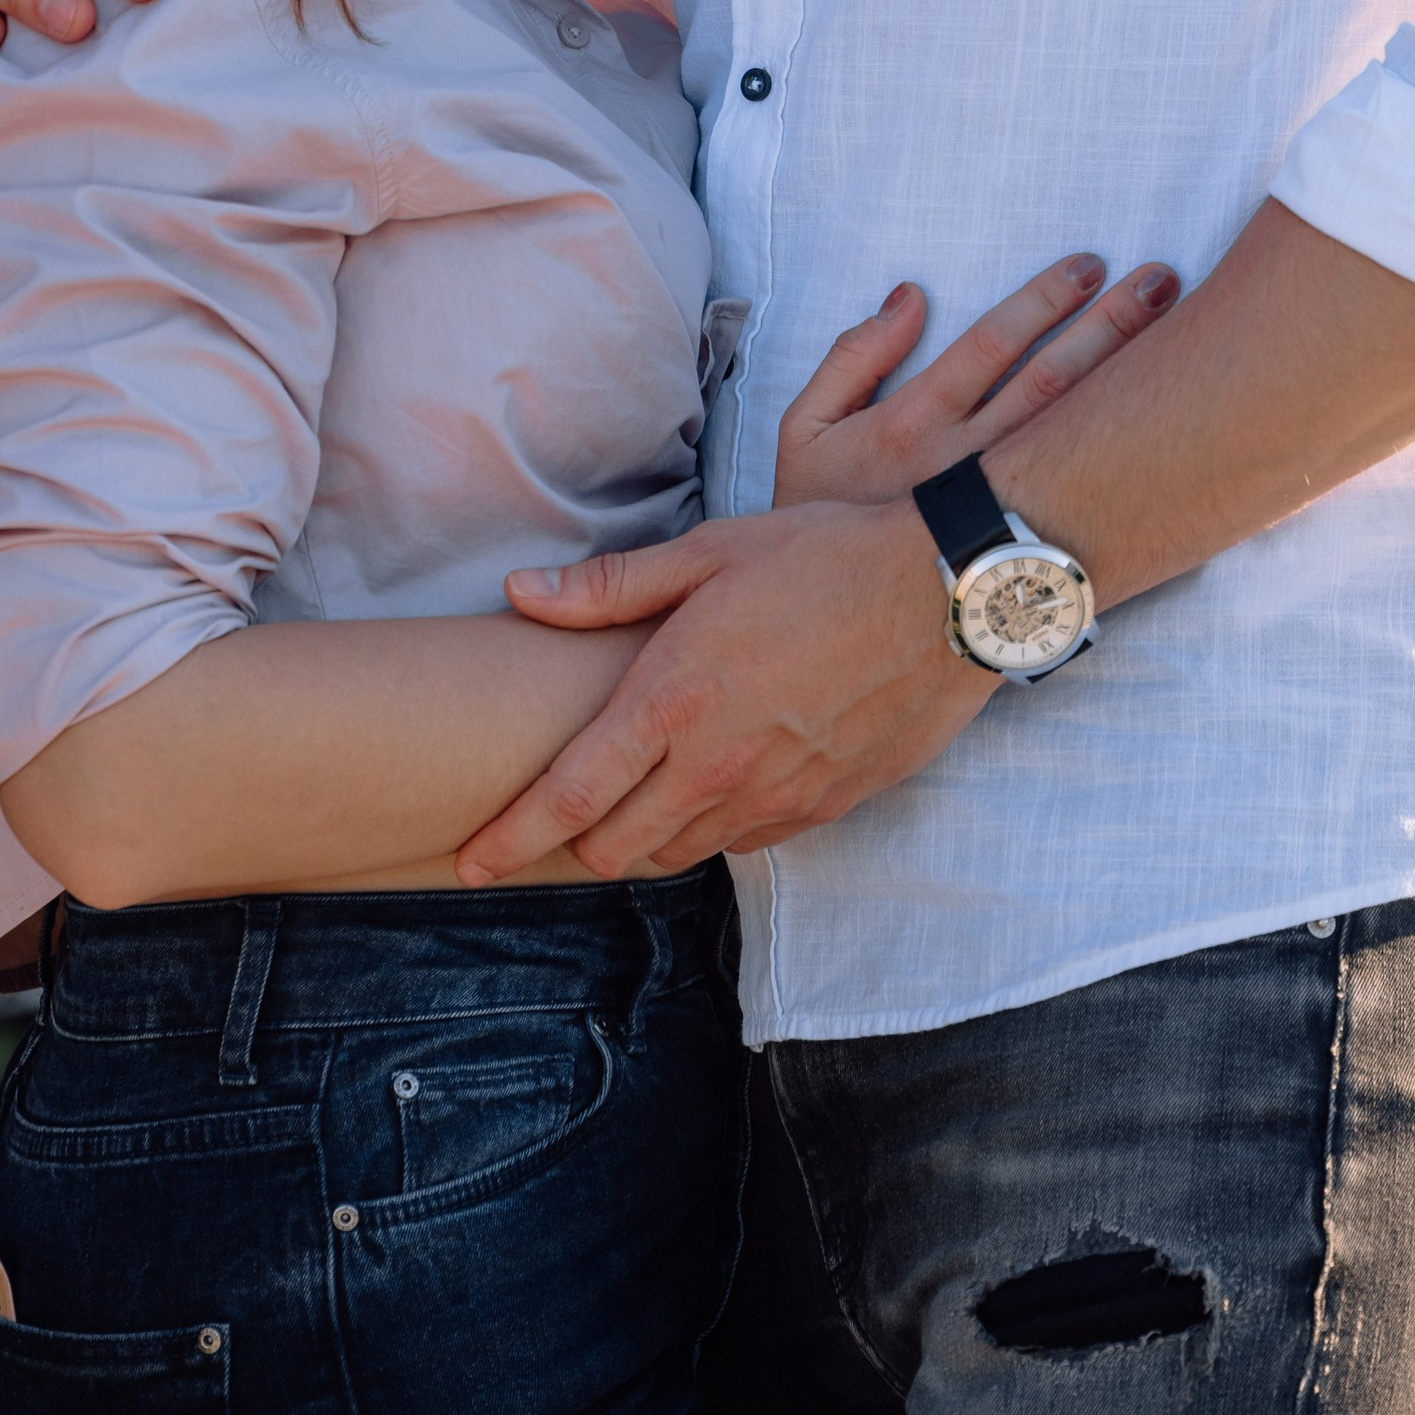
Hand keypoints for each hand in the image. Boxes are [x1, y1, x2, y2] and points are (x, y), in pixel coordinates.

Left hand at [459, 497, 983, 883]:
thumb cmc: (823, 557)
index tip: (470, 861)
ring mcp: (772, 796)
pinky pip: (744, 845)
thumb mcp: (708, 553)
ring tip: (623, 818)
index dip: (511, 840)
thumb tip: (521, 596)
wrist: (944, 594)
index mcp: (672, 700)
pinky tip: (709, 798)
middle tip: (549, 832)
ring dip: (641, 844)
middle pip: (616, 848)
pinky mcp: (822, 808)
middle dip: (573, 848)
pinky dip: (711, 833)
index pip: (569, 798)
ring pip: (679, 855)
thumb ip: (609, 590)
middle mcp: (715, 766)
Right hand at [773, 253, 1179, 506]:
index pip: (993, 346)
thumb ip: (854, 355)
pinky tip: (1154, 415)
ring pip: (1073, 428)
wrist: (830, 621)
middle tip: (1159, 281)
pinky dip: (1116, 446)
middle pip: (1052, 381)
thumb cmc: (818, 514)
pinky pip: (1076, 485)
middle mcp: (965, 464)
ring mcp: (997, 508)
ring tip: (1168, 324)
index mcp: (913, 426)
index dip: (1043, 301)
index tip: (1087, 267)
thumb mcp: (805, 428)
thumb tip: (910, 295)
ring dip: (1123, 370)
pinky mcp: (1017, 542)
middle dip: (1109, 326)